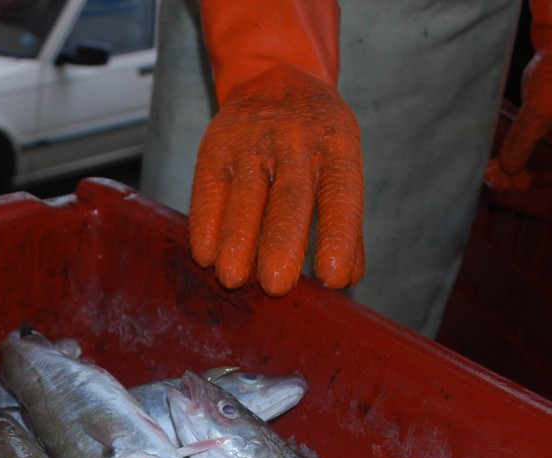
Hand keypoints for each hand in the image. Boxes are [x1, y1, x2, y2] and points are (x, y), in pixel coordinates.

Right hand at [189, 64, 364, 296]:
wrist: (274, 76)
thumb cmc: (314, 139)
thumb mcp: (339, 161)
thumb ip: (343, 218)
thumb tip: (346, 279)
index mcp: (336, 145)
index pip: (341, 194)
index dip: (338, 236)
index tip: (334, 278)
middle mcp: (295, 141)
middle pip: (289, 197)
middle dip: (281, 243)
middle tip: (276, 285)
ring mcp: (251, 142)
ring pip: (244, 196)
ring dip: (236, 241)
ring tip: (232, 278)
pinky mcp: (215, 147)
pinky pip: (208, 190)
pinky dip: (205, 226)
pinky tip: (205, 256)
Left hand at [497, 48, 551, 184]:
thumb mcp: (537, 114)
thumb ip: (521, 143)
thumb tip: (508, 169)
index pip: (545, 178)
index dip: (521, 187)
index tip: (499, 187)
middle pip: (533, 172)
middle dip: (510, 180)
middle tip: (487, 182)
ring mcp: (548, 135)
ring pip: (524, 160)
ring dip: (505, 168)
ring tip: (486, 174)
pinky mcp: (535, 125)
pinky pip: (519, 145)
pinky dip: (505, 153)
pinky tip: (490, 160)